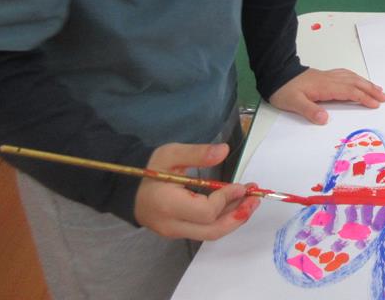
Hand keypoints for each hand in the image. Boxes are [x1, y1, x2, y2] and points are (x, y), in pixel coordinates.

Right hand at [135, 142, 258, 239]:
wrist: (129, 188)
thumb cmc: (151, 169)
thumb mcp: (171, 154)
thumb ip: (197, 153)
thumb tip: (224, 150)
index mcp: (167, 205)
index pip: (205, 212)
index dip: (226, 199)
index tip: (239, 185)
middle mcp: (171, 225)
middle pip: (211, 231)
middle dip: (238, 216)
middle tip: (255, 198)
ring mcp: (175, 232)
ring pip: (210, 233)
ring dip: (234, 218)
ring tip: (250, 200)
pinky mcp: (179, 232)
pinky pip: (205, 230)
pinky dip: (223, 219)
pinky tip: (234, 204)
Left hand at [270, 68, 384, 123]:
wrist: (276, 74)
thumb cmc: (284, 90)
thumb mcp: (293, 103)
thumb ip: (309, 110)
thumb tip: (325, 119)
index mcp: (325, 87)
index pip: (349, 92)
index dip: (363, 97)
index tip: (375, 104)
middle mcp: (330, 80)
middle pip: (355, 83)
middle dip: (371, 90)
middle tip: (384, 97)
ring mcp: (328, 76)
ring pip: (352, 77)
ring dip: (366, 83)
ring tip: (378, 89)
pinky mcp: (324, 76)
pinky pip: (345, 74)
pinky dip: (356, 77)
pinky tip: (358, 80)